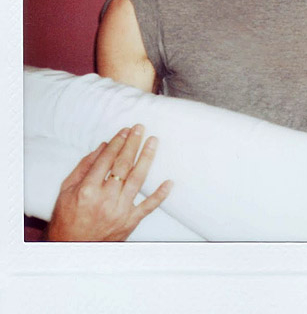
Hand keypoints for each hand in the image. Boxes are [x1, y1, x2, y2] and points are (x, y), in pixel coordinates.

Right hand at [46, 124, 171, 240]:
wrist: (72, 248)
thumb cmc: (67, 218)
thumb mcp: (66, 191)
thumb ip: (83, 168)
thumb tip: (102, 148)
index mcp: (88, 190)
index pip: (107, 160)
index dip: (117, 143)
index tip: (125, 131)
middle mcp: (105, 199)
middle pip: (124, 165)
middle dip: (132, 144)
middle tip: (140, 129)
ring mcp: (120, 210)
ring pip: (138, 179)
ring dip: (147, 158)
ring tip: (153, 142)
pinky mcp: (131, 221)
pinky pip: (149, 206)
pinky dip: (160, 194)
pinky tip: (169, 181)